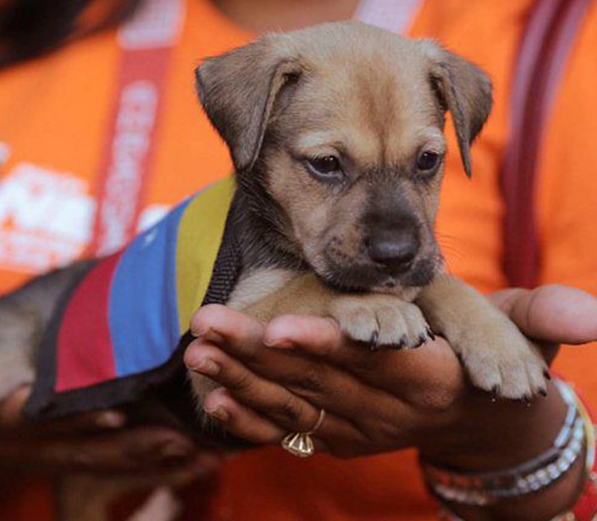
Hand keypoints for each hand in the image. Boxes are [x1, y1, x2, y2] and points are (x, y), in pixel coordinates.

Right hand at [0, 289, 217, 517]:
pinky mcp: (81, 453)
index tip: (114, 416)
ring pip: (108, 461)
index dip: (71, 422)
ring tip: (201, 447)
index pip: (33, 425)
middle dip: (130, 449)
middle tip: (180, 437)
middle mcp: (30, 445)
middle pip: (82, 451)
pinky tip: (199, 454)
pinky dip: (156, 463)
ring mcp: (56, 453)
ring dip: (152, 458)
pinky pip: (121, 462)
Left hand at [183, 285, 596, 519]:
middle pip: (316, 383)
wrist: (473, 423)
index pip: (374, 364)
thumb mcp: (523, 344)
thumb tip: (591, 315)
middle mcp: (385, 412)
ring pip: (290, 406)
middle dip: (258, 356)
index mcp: (427, 380)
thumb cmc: (491, 366)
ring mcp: (354, 429)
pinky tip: (210, 399)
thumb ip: (540, 323)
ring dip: (239, 381)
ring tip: (195, 352)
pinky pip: (285, 432)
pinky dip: (246, 419)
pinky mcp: (332, 435)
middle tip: (207, 325)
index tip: (282, 326)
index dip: (330, 348)